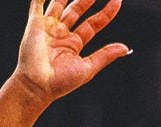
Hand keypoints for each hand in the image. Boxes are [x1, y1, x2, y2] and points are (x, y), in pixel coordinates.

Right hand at [13, 0, 129, 108]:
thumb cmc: (61, 82)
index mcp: (74, 44)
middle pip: (77, 10)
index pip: (93, 23)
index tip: (117, 1)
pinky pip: (37, 5)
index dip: (106, 12)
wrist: (38, 85)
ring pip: (59, 4)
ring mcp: (48, 28)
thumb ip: (105, 55)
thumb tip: (126, 48)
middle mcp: (62, 34)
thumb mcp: (88, 67)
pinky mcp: (34, 25)